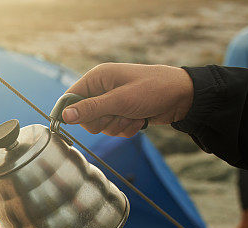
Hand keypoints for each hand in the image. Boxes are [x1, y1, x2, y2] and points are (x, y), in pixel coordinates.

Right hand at [62, 63, 193, 136]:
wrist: (183, 96)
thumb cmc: (153, 90)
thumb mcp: (120, 100)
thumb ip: (91, 109)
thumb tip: (65, 116)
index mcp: (98, 78)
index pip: (71, 98)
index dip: (72, 112)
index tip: (79, 122)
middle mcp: (102, 89)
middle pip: (84, 117)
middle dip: (103, 121)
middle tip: (118, 114)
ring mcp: (112, 102)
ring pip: (100, 126)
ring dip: (117, 125)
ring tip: (134, 115)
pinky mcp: (121, 113)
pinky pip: (113, 129)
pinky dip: (126, 128)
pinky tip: (139, 119)